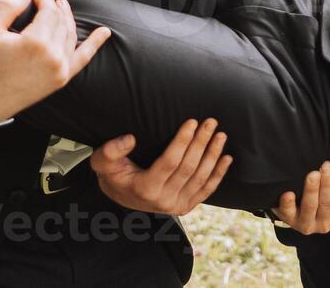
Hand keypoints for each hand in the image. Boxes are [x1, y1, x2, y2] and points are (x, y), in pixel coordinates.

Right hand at [0, 0, 110, 125]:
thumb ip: (7, 6)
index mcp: (36, 42)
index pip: (49, 11)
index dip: (44, 0)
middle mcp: (53, 56)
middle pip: (61, 22)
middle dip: (55, 8)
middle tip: (46, 1)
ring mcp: (60, 69)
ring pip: (71, 35)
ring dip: (68, 19)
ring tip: (63, 7)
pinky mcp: (61, 79)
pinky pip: (83, 59)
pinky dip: (95, 45)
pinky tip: (105, 32)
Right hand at [92, 118, 232, 214]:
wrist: (120, 195)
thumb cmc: (112, 173)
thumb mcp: (102, 162)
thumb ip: (110, 150)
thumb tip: (130, 139)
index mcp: (145, 188)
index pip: (170, 162)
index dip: (183, 141)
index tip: (192, 121)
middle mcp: (163, 201)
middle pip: (188, 168)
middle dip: (201, 143)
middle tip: (211, 122)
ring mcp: (176, 206)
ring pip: (200, 178)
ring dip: (213, 155)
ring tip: (220, 135)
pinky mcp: (185, 207)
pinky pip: (206, 191)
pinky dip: (218, 174)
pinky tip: (227, 158)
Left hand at [274, 162, 329, 234]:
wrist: (297, 210)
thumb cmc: (325, 197)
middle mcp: (327, 221)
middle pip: (329, 203)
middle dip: (329, 184)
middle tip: (326, 166)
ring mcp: (308, 223)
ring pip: (311, 208)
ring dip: (311, 191)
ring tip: (312, 175)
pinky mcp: (290, 220)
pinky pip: (288, 213)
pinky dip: (288, 204)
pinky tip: (288, 193)